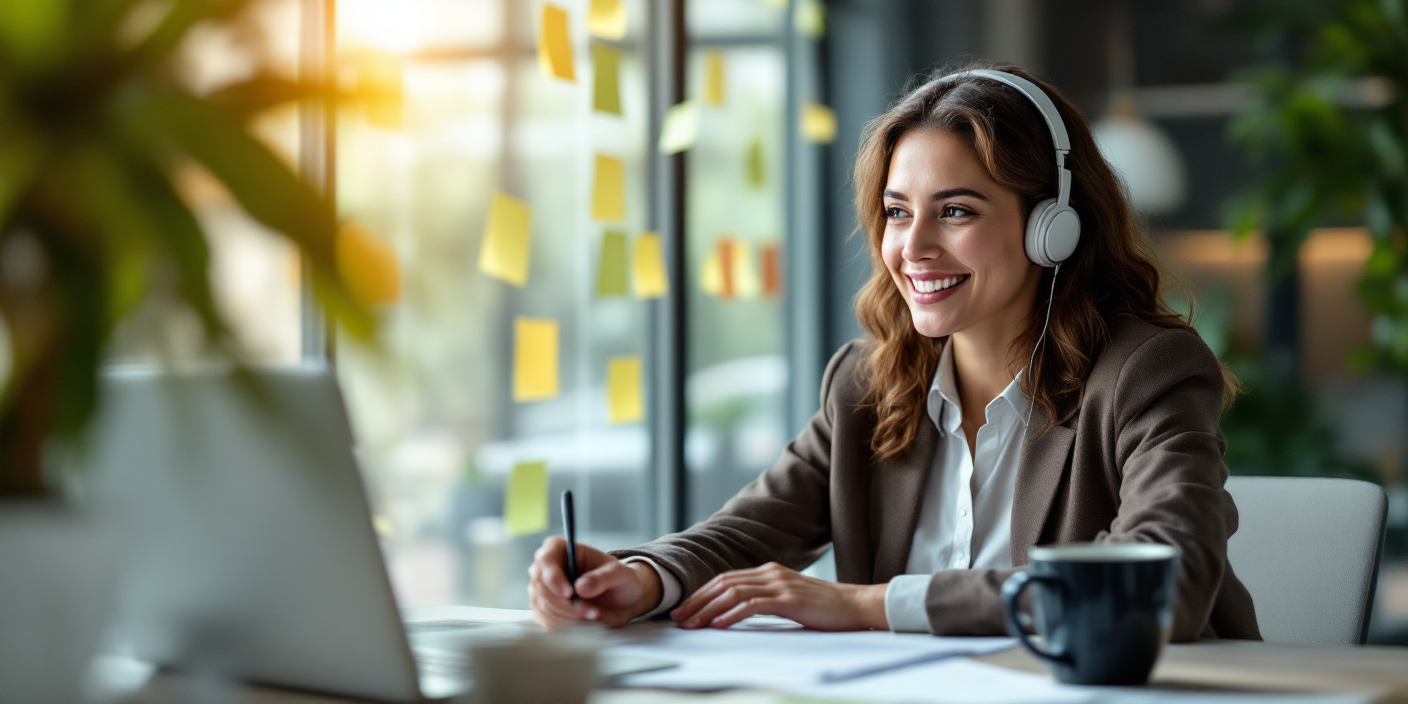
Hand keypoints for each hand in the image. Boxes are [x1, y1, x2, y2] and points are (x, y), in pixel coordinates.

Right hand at [527, 536, 662, 628]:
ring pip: (543, 606)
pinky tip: (583, 621)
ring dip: (569, 616)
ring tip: (593, 614)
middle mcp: (546, 568)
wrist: (622, 600)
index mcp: (560, 549)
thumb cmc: (619, 580)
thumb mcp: (619, 574)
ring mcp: (544, 590)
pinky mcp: (546, 610)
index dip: (553, 577)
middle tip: (591, 610)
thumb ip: (602, 578)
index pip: (545, 559)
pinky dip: (565, 625)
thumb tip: (581, 587)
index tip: (570, 593)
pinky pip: (546, 621)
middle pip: (541, 587)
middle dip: (566, 604)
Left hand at [670, 562, 887, 631]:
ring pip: (733, 593)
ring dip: (709, 609)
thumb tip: (737, 612)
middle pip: (724, 583)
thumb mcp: (789, 599)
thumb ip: (765, 600)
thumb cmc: (823, 608)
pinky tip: (719, 625)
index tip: (685, 608)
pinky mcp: (788, 599)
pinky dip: (731, 614)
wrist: (855, 606)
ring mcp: (779, 584)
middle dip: (697, 601)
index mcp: (769, 571)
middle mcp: (771, 573)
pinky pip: (752, 605)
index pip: (726, 579)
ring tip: (693, 624)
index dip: (702, 593)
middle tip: (678, 617)